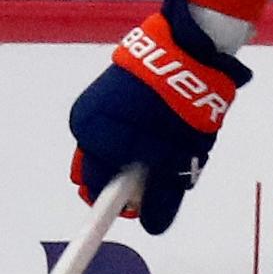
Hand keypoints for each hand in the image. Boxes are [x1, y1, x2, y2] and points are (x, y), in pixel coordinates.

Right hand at [69, 0, 251, 234]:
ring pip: (104, 150)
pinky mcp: (101, 91)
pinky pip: (108, 128)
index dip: (119, 204)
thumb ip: (162, 195)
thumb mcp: (179, 158)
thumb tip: (151, 225)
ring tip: (161, 143)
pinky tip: (152, 126)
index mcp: (100, 141)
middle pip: (98, 171)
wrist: (186, 49)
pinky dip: (127, 136)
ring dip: (128, 157)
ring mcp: (91, 106)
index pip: (97, 191)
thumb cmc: (183, 107)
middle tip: (160, 171)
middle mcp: (86, 125)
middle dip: (126, 179)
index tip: (138, 208)